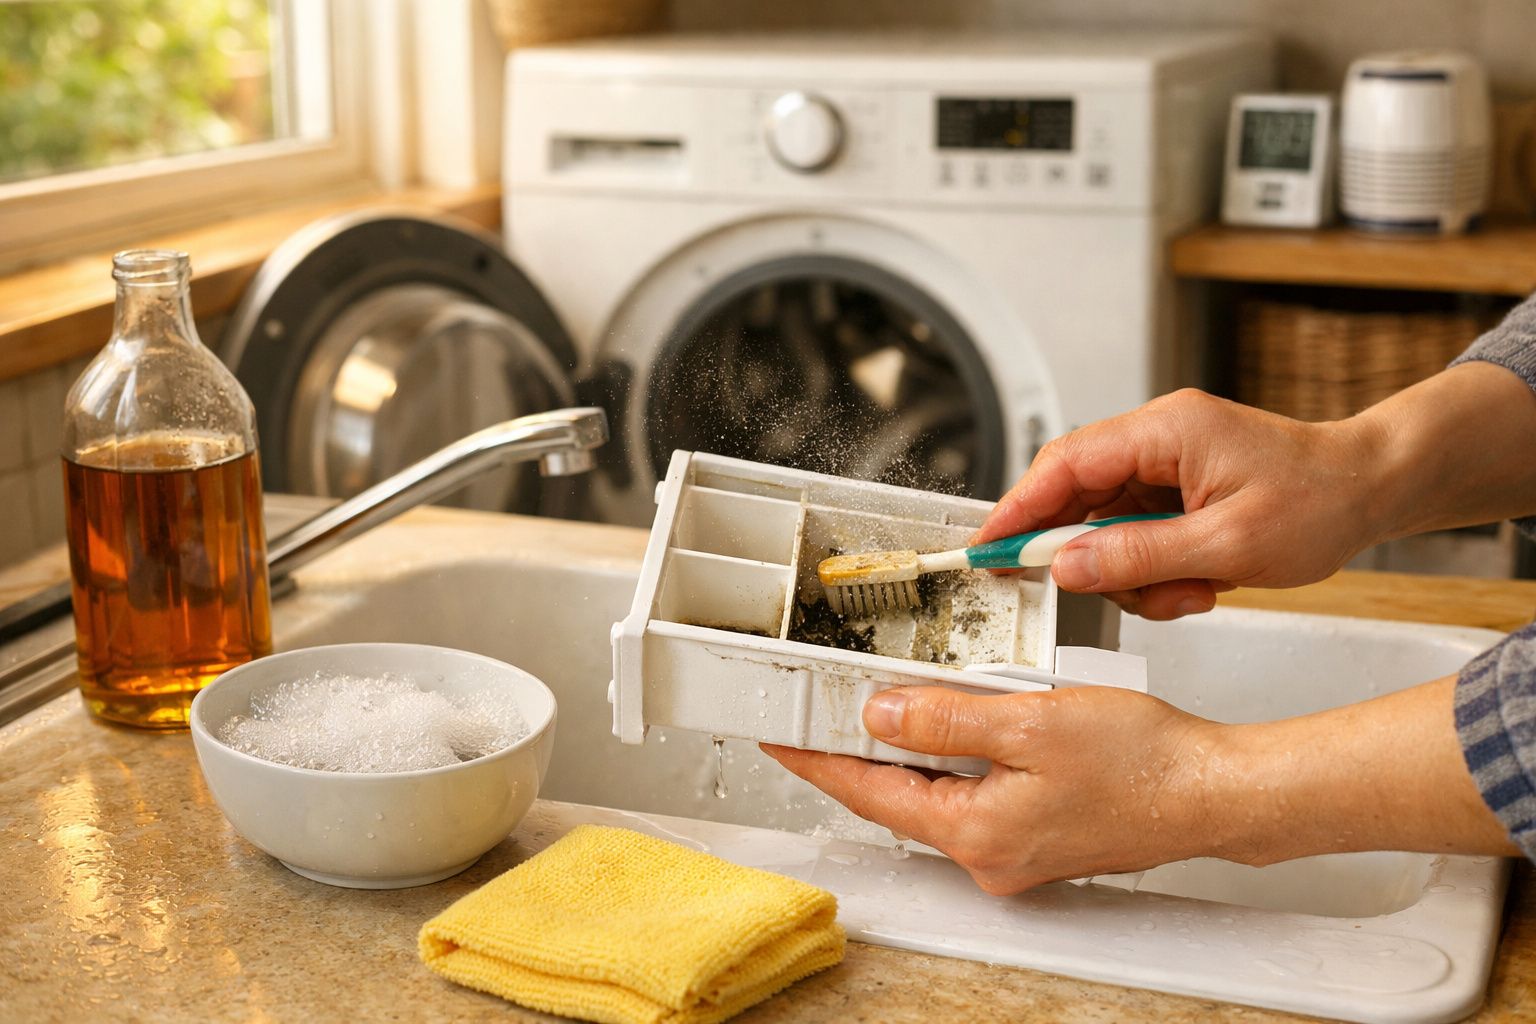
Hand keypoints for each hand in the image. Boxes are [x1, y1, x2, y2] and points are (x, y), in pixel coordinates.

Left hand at [763, 685, 1225, 892]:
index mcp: (975, 830)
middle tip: (823, 712)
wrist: (1213, 791)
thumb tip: (880, 715)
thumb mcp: (1027, 723)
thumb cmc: (1143, 762)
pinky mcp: (1040, 838)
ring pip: (939, 795)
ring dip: (913, 754)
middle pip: (900, 797)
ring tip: (888, 706)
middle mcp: (989, 854)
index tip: (780, 740)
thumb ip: (944, 719)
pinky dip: (958, 763)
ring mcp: (1015, 852)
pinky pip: (976, 797)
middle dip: (860, 754)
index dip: (818, 760)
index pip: (869, 792)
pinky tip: (963, 728)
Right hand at [976, 389, 1384, 619]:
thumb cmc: (1321, 500)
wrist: (1374, 489)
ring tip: (1187, 589)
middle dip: (1084, 552)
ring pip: (1104, 525)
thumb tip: (1067, 565)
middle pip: (1077, 496)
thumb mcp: (1227, 543)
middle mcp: (1157, 440)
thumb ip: (1138, 556)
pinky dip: (1154, 570)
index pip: (1065, 465)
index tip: (989, 548)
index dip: (1018, 508)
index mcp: (1165, 431)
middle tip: (1093, 588)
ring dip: (1131, 571)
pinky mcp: (1176, 491)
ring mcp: (1165, 466)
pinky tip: (1197, 582)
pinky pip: (1135, 535)